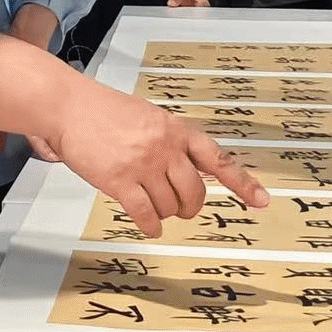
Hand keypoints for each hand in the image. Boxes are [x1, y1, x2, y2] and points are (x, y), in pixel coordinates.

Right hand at [37, 80, 268, 236]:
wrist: (69, 107)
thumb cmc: (104, 109)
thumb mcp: (149, 116)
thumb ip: (170, 140)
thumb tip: (187, 168)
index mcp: (176, 129)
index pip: (218, 159)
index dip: (243, 183)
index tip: (262, 201)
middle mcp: (165, 147)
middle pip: (195, 192)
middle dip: (189, 206)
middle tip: (181, 208)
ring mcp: (143, 165)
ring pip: (169, 206)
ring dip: (163, 213)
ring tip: (151, 205)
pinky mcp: (120, 181)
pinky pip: (145, 214)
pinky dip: (150, 225)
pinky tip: (148, 225)